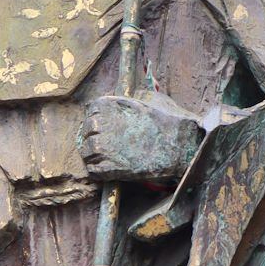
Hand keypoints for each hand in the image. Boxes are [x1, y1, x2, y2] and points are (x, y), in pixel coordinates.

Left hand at [80, 93, 202, 182]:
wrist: (179, 146)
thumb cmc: (169, 121)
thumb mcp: (152, 99)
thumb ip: (137, 96)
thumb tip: (136, 94)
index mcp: (109, 106)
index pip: (91, 111)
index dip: (96, 119)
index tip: (103, 125)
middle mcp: (102, 125)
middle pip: (85, 132)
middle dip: (92, 138)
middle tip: (104, 143)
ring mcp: (105, 148)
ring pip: (87, 152)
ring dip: (93, 155)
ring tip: (105, 157)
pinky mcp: (110, 167)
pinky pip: (93, 170)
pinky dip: (98, 171)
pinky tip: (108, 169)